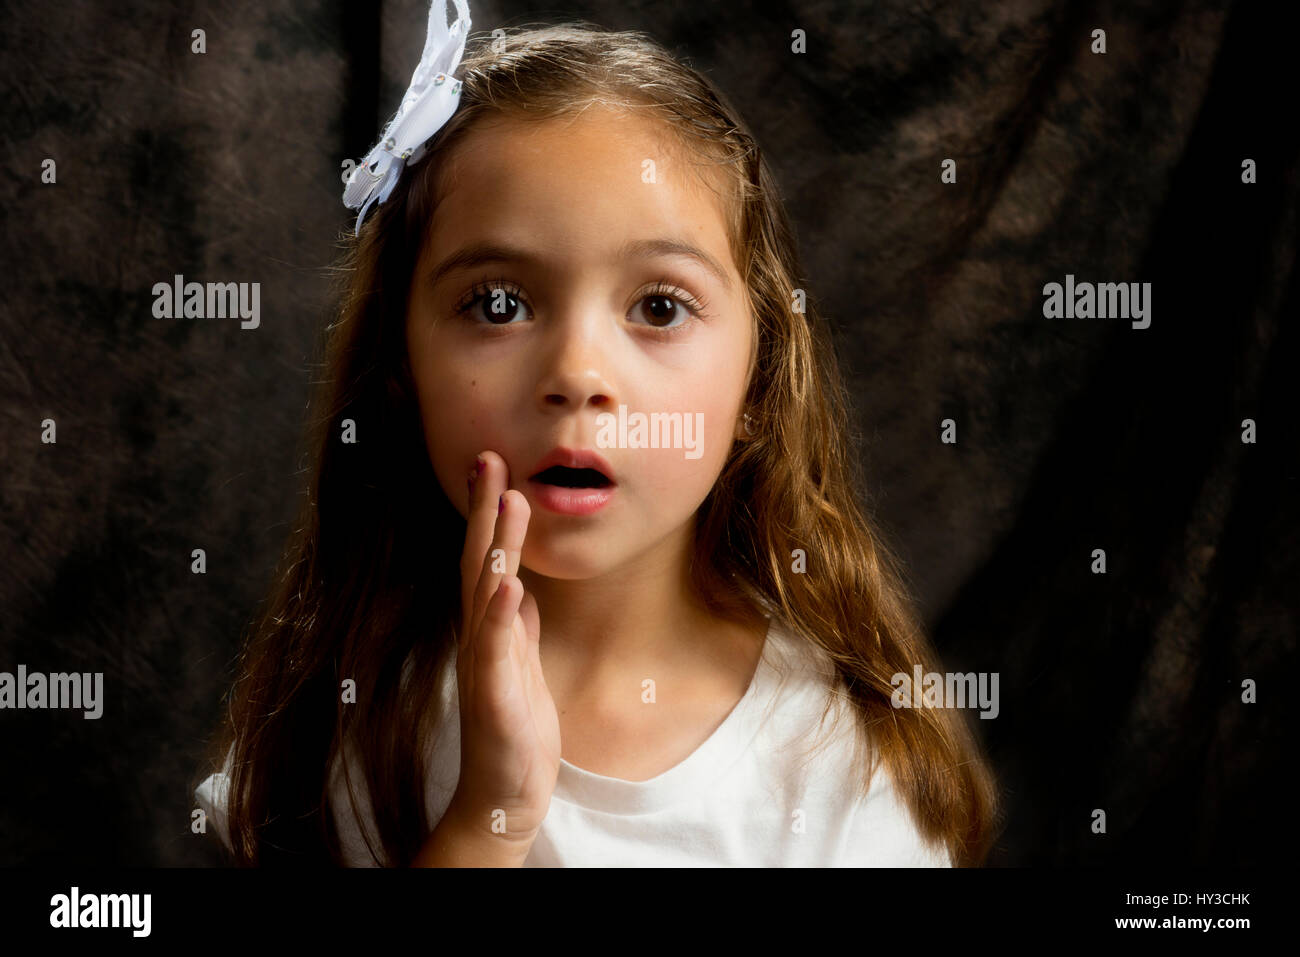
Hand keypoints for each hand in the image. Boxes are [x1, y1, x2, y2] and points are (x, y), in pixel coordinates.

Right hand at [445, 450, 560, 855]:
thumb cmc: (513, 726)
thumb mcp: (520, 663)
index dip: (490, 510)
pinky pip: (497, 648)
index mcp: (488, 625)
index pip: (485, 556)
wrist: (504, 791)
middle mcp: (479, 635)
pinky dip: (502, 615)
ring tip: (510, 501)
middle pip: (479, 560)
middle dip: (486, 508)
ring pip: (487, 593)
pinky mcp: (493, 694)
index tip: (495, 464)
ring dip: (497, 547)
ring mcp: (484, 662)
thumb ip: (517, 624)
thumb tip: (519, 587)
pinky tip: (511, 586)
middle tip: (491, 458)